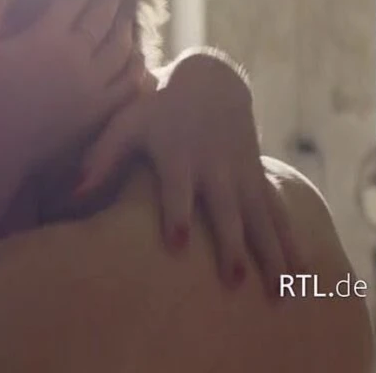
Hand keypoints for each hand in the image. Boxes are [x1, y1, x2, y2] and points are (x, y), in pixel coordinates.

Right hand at [0, 0, 145, 174]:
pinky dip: (136, 68)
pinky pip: (128, 84)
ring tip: (126, 21)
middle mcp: (77, 55)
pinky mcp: (99, 109)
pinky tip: (138, 61)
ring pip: (121, 49)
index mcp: (47, 36)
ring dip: (125, 30)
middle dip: (109, 2)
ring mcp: (92, 84)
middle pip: (103, 20)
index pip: (73, 0)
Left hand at [75, 52, 300, 293]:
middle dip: (230, 245)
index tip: (176, 243)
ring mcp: (242, 176)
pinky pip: (279, 214)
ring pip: (261, 220)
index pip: (177, 190)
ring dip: (271, 254)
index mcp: (180, 157)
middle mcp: (215, 169)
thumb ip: (102, 157)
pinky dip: (292, 242)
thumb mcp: (127, 122)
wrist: (212, 83)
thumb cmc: (159, 109)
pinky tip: (303, 276)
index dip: (176, 214)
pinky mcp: (258, 180)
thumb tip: (72, 193)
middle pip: (225, 212)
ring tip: (280, 292)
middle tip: (234, 281)